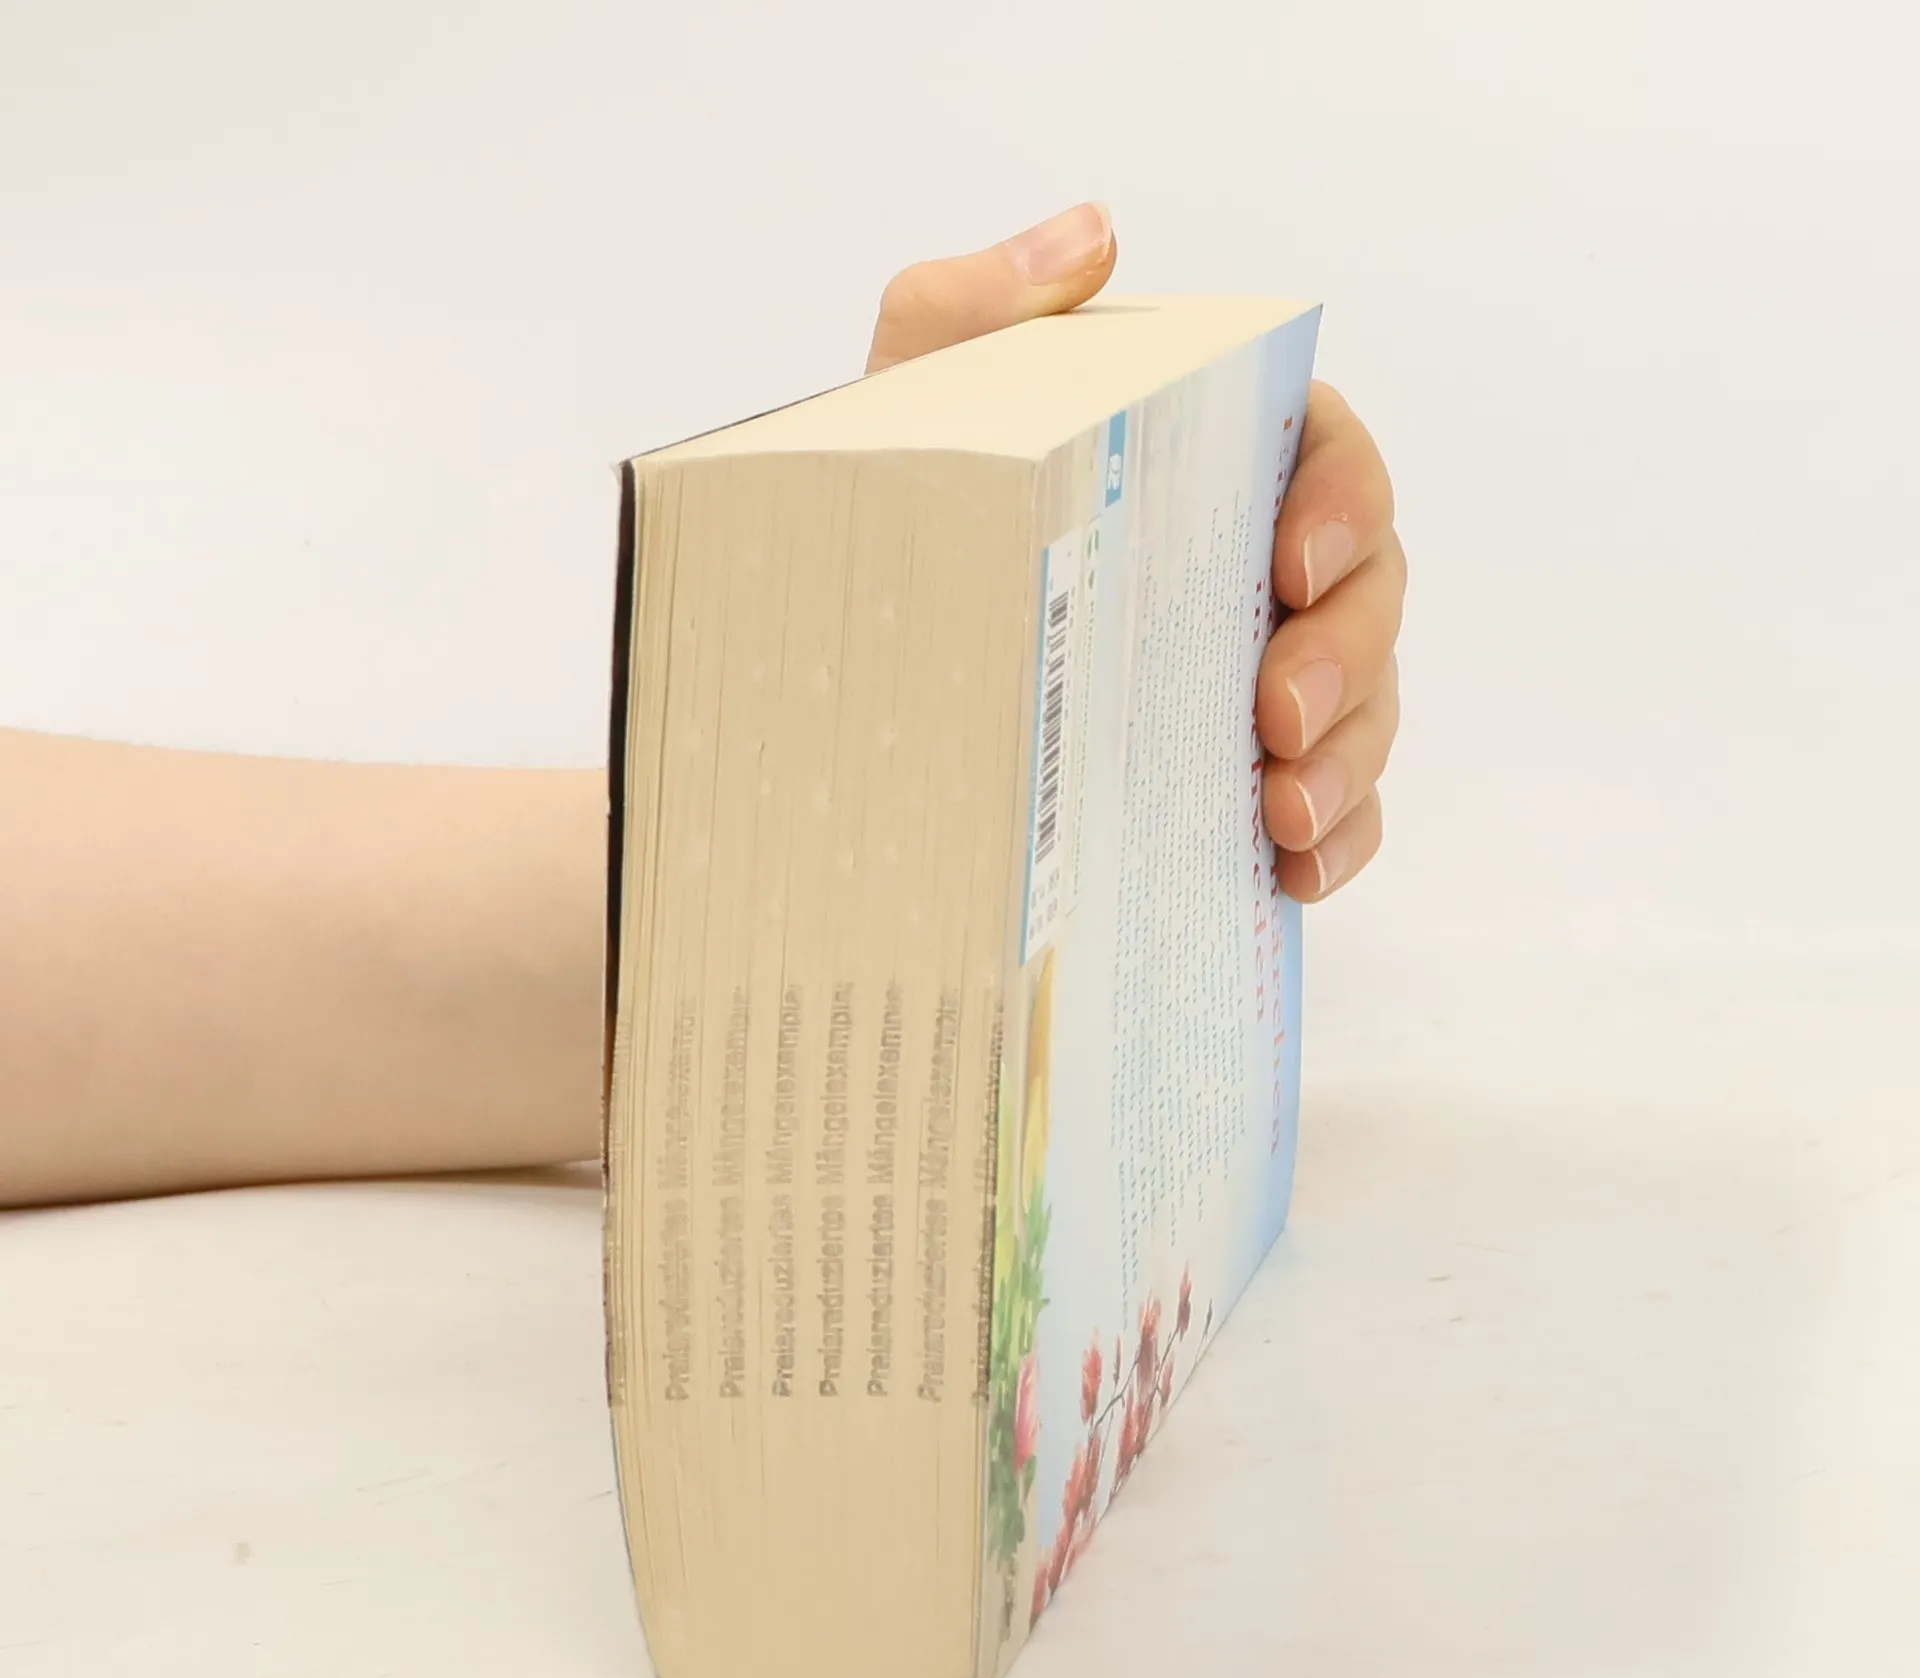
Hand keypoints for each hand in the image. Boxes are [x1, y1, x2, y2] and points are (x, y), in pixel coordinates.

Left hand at [865, 204, 1403, 902]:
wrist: (859, 656)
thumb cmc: (915, 515)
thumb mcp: (924, 404)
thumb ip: (982, 311)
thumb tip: (1089, 238)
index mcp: (1219, 465)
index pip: (1328, 459)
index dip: (1344, 503)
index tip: (1293, 560)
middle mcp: (1259, 571)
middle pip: (1369, 597)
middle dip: (1344, 656)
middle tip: (1277, 714)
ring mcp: (1264, 679)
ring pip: (1365, 713)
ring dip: (1346, 764)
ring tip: (1281, 813)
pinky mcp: (1248, 778)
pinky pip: (1331, 811)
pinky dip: (1331, 842)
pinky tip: (1294, 869)